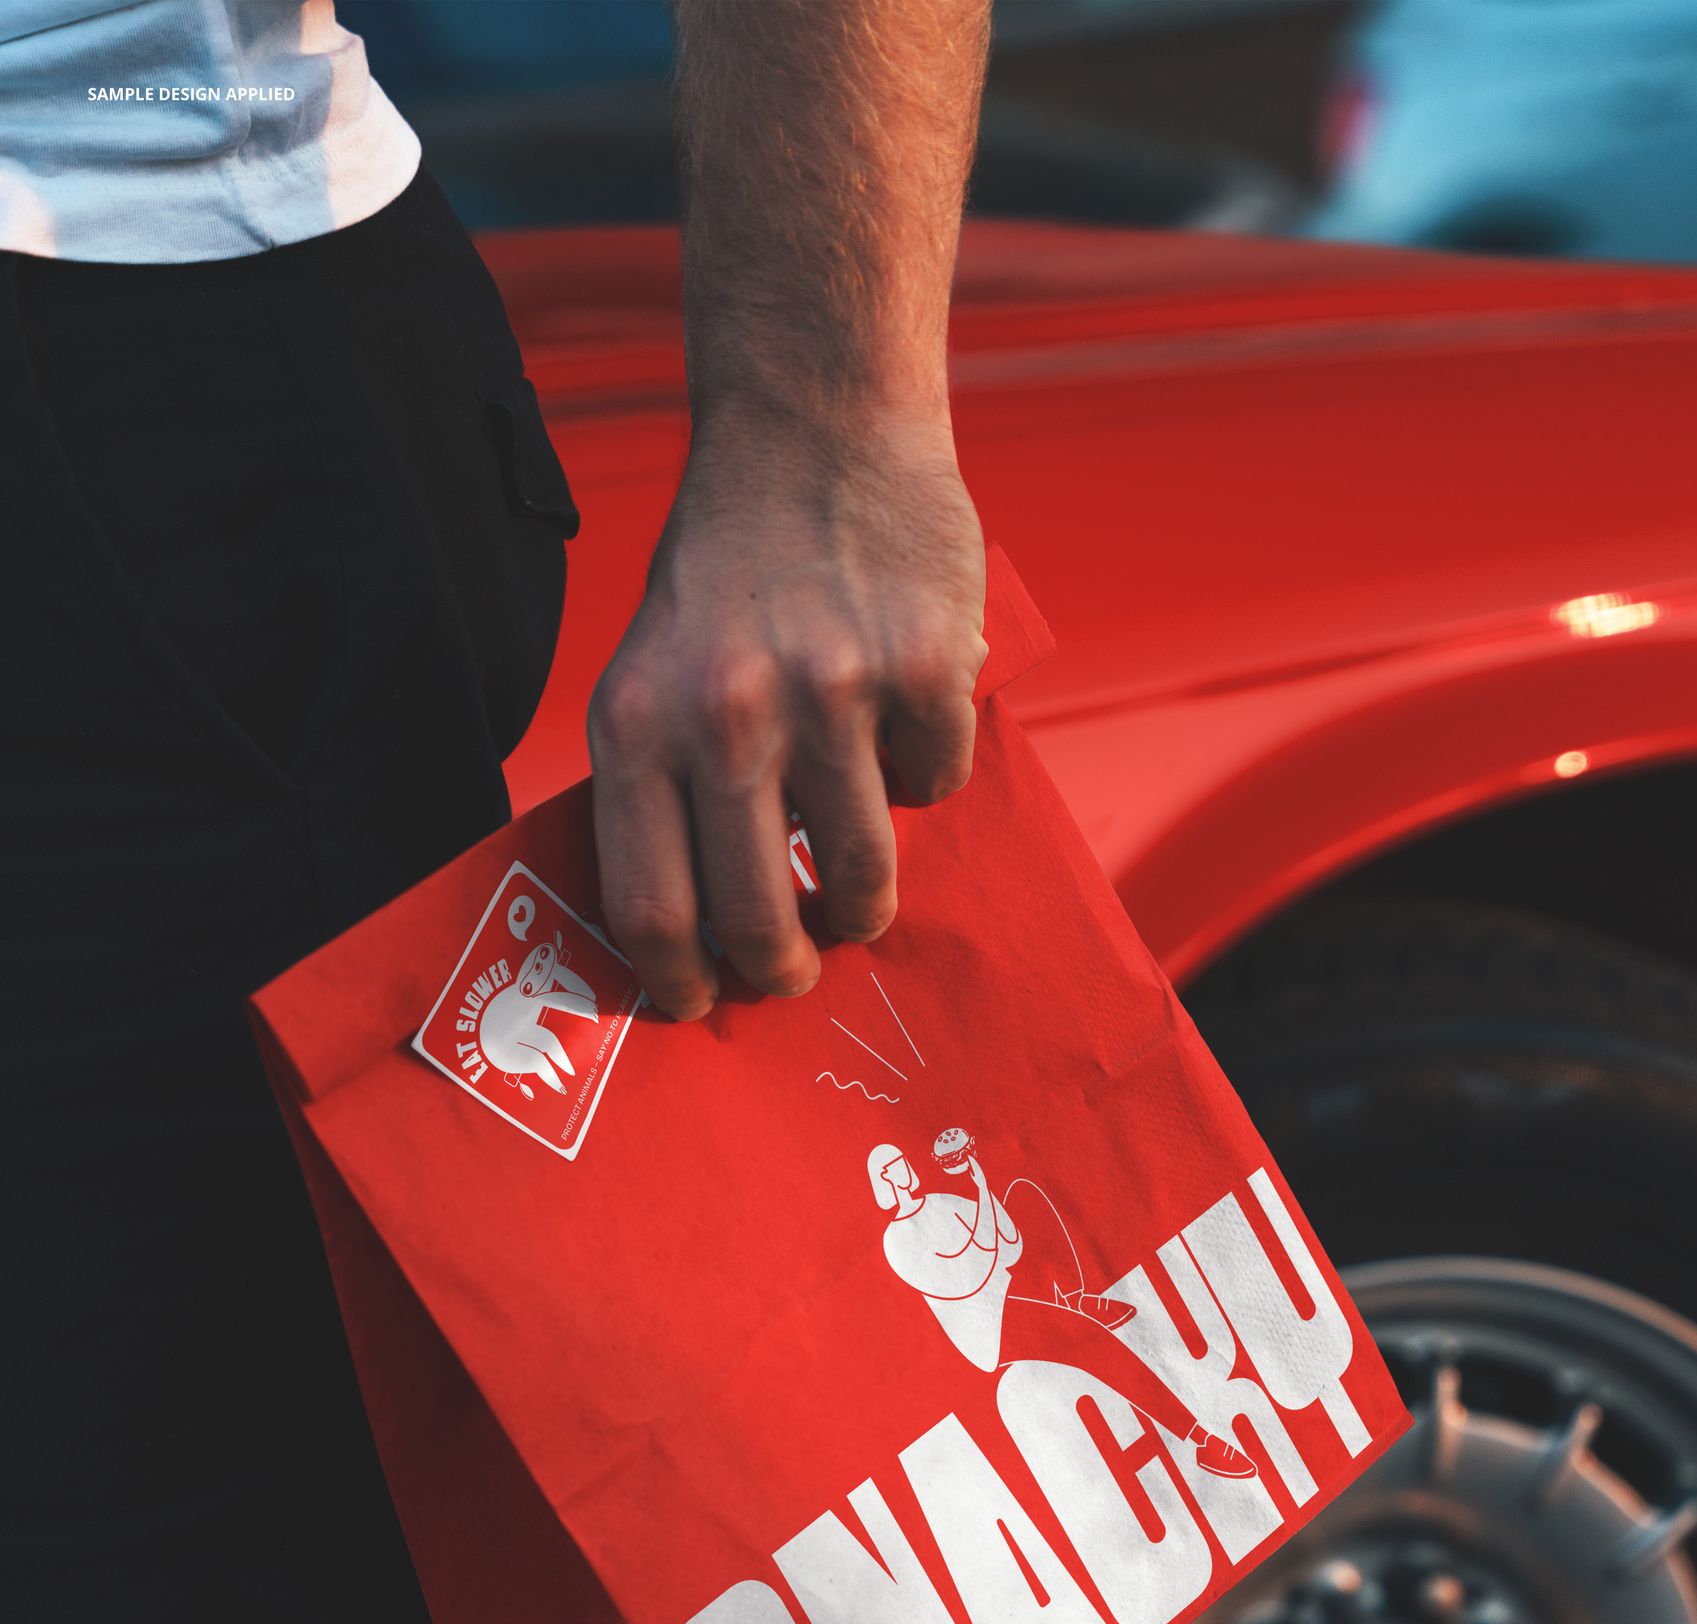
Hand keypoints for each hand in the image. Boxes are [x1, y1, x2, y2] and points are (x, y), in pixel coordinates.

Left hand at [588, 416, 986, 1021]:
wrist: (814, 426)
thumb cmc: (724, 571)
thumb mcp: (647, 670)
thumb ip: (656, 787)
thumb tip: (682, 939)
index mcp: (640, 721)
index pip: (651, 907)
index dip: (680, 981)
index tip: (701, 1003)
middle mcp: (729, 712)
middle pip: (762, 920)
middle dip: (785, 970)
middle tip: (796, 969)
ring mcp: (834, 691)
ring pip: (865, 878)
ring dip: (864, 902)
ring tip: (855, 880)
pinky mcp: (926, 669)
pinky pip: (935, 791)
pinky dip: (922, 780)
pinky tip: (897, 727)